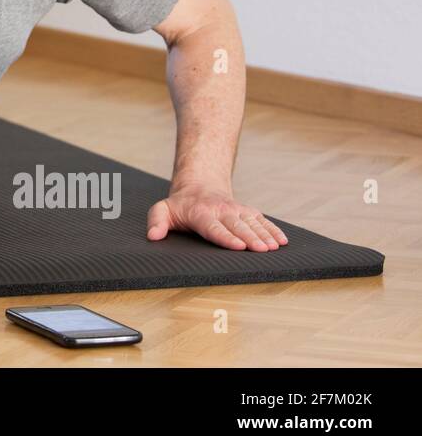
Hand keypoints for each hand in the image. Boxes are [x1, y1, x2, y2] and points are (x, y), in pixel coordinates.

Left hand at [147, 183, 288, 250]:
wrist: (199, 185)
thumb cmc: (180, 205)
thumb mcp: (163, 210)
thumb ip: (156, 221)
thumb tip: (153, 236)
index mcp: (201, 214)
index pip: (214, 227)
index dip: (226, 237)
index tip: (238, 246)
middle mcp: (221, 211)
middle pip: (237, 226)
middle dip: (250, 238)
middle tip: (262, 250)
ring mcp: (236, 210)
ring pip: (252, 222)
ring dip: (265, 234)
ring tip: (275, 247)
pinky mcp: (247, 211)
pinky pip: (262, 220)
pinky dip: (273, 229)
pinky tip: (282, 240)